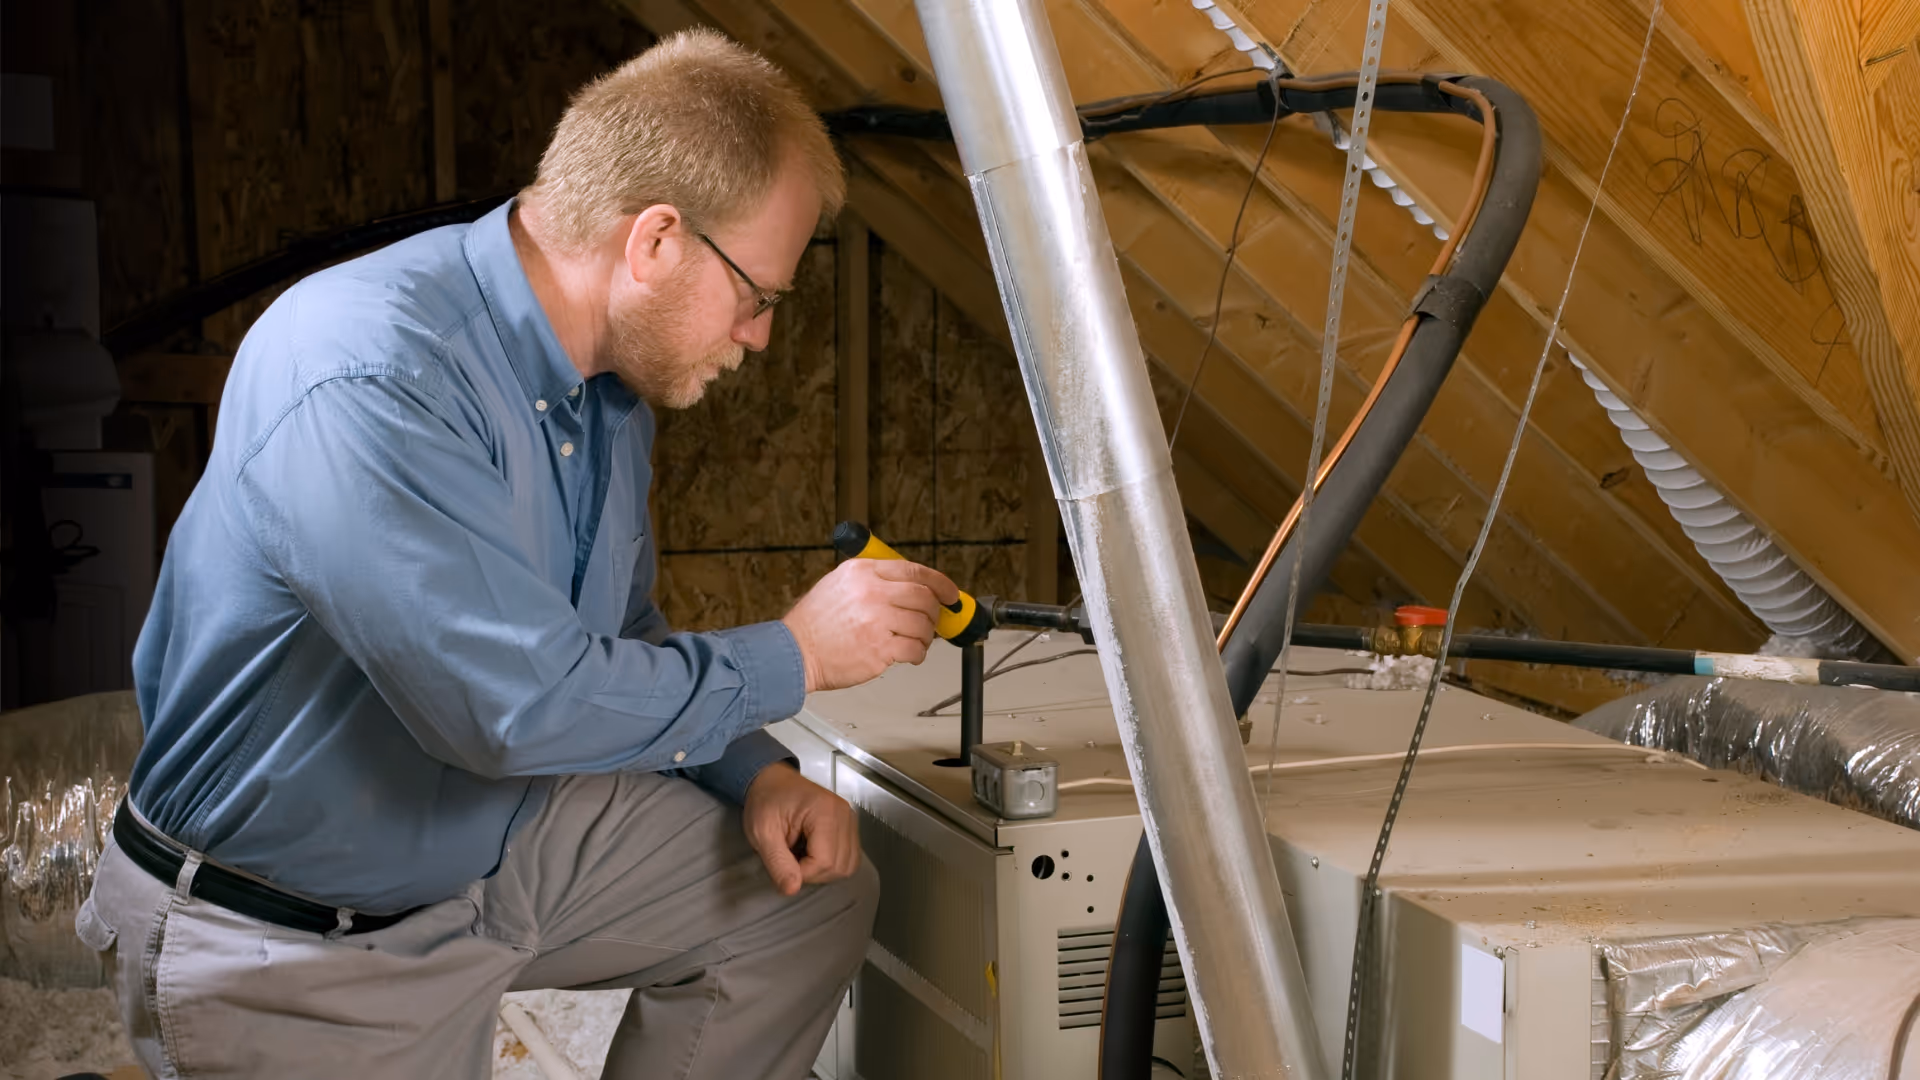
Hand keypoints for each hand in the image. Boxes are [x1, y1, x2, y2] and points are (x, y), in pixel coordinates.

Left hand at [742, 763, 859, 895]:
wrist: (772, 782)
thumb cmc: (766, 801)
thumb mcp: (762, 833)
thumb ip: (778, 863)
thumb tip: (792, 889)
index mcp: (824, 812)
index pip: (825, 861)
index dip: (802, 873)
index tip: (784, 863)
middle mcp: (844, 815)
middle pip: (840, 866)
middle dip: (813, 873)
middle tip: (791, 860)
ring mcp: (850, 820)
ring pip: (848, 866)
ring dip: (823, 871)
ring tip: (802, 856)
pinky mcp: (849, 826)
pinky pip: (848, 858)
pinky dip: (831, 863)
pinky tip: (812, 853)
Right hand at [782, 558, 959, 691]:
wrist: (794, 652)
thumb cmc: (815, 622)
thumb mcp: (839, 583)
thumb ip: (874, 580)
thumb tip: (912, 588)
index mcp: (863, 572)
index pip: (914, 571)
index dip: (940, 583)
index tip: (950, 593)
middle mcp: (871, 592)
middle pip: (924, 598)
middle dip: (934, 612)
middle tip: (932, 621)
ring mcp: (876, 621)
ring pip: (923, 625)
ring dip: (925, 636)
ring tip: (913, 641)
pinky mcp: (879, 649)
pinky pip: (915, 649)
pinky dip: (917, 654)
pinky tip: (909, 655)